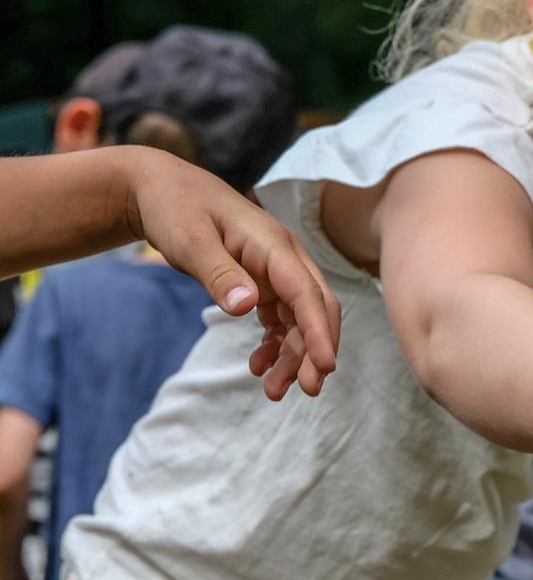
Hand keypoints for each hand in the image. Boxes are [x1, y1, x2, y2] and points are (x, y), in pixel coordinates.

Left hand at [127, 148, 340, 399]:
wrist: (160, 189)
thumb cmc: (175, 207)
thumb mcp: (190, 239)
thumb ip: (219, 273)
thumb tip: (247, 306)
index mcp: (274, 245)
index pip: (307, 294)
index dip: (318, 331)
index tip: (326, 366)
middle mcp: (284, 259)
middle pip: (314, 310)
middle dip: (314, 351)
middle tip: (307, 391)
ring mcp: (276, 272)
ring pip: (299, 321)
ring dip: (292, 356)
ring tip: (273, 390)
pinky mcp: (263, 283)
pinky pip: (281, 320)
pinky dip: (275, 345)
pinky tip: (258, 365)